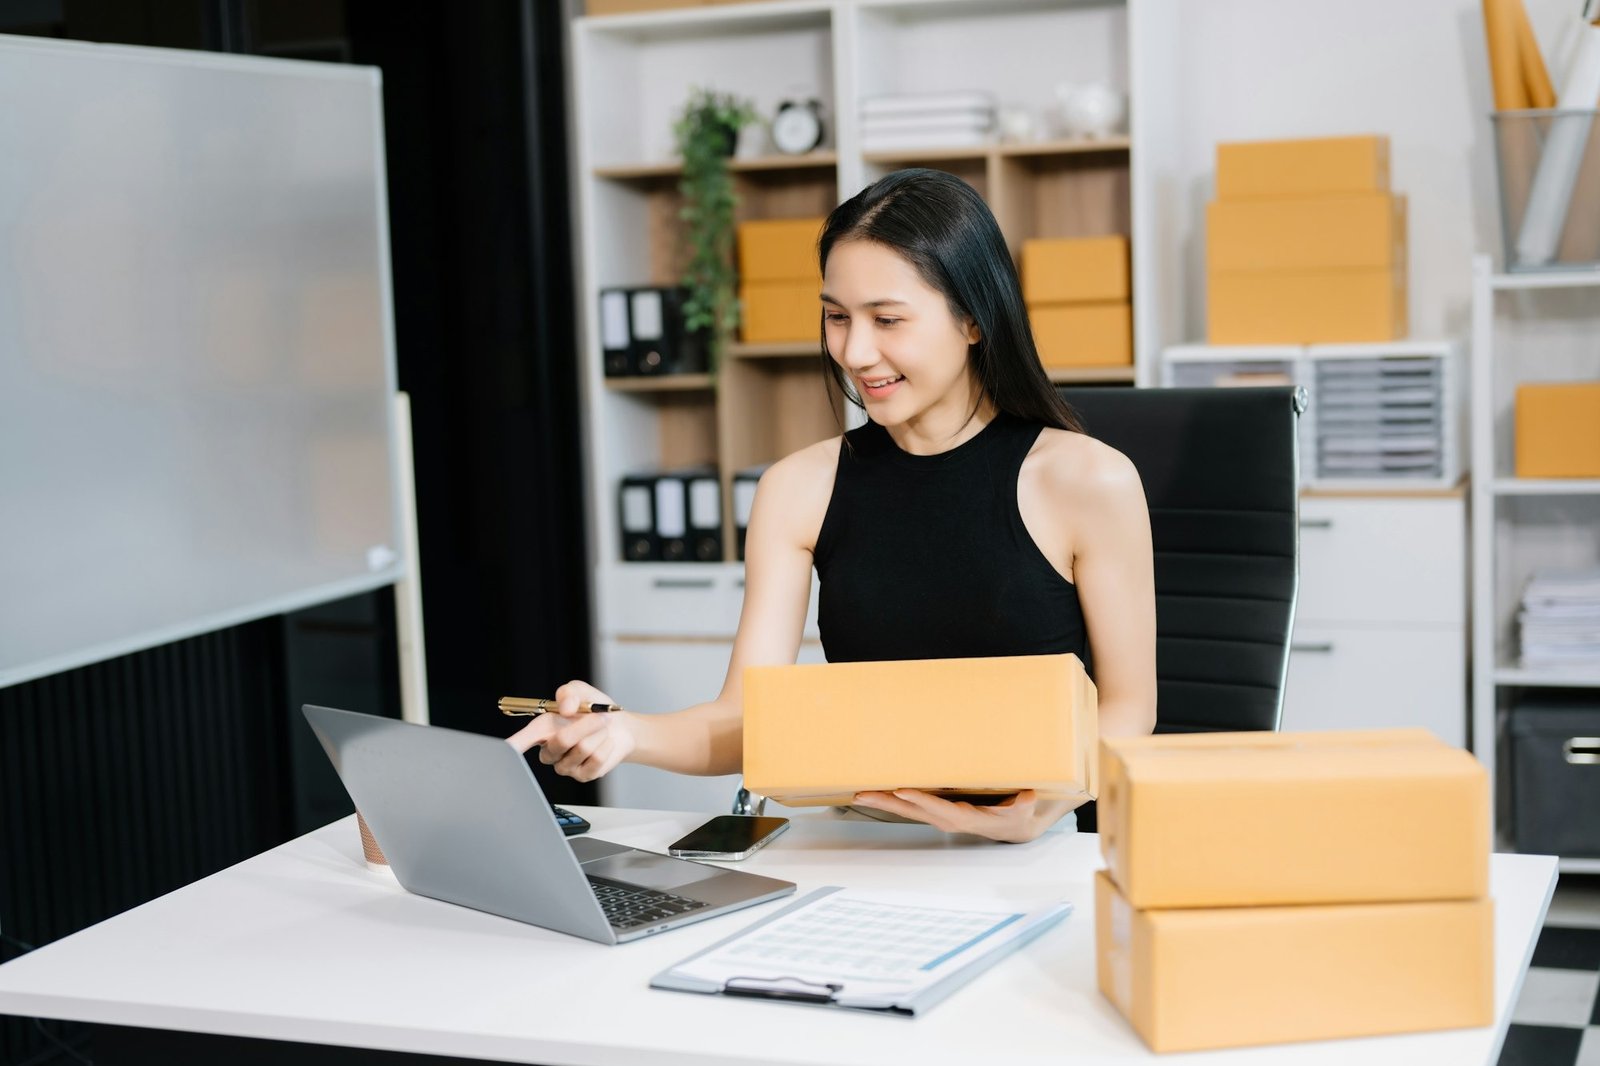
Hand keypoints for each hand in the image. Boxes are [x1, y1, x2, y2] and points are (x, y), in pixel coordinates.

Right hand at [505, 680, 635, 782]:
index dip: (510, 748)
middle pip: (561, 741)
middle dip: (584, 725)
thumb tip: (564, 709)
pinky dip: (606, 745)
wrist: (618, 726)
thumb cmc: (592, 709)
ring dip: (598, 732)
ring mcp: (565, 766)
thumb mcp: (579, 691)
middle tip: (598, 716)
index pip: (517, 744)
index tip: (507, 751)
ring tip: (601, 727)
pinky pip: (597, 758)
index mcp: (540, 731)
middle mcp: (549, 751)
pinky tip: (605, 742)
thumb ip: (568, 693)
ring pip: (582, 748)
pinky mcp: (583, 775)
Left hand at [851, 789, 1044, 842]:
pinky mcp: (937, 811)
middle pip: (913, 810)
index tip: (903, 791)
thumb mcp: (1025, 811)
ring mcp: (939, 816)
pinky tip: (875, 791)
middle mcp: (947, 819)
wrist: (1014, 827)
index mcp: (965, 818)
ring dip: (882, 801)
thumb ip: (1024, 806)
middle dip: (887, 801)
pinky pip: (910, 806)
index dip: (922, 800)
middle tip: (862, 793)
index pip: (940, 808)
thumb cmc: (1018, 815)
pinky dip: (891, 799)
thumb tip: (1027, 797)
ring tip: (859, 793)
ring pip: (907, 809)